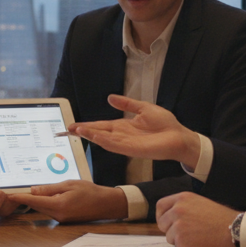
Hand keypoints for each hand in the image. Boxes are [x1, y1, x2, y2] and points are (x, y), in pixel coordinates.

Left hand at [4, 180, 128, 222]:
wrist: (107, 204)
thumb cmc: (91, 192)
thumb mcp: (70, 184)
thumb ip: (50, 188)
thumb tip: (34, 190)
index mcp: (58, 205)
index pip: (34, 201)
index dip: (20, 197)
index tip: (9, 195)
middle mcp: (58, 215)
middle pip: (36, 206)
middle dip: (25, 199)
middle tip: (13, 192)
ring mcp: (61, 219)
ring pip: (42, 208)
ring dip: (36, 201)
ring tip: (27, 192)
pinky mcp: (64, 219)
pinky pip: (50, 210)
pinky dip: (45, 204)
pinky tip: (46, 196)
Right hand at [69, 95, 201, 167]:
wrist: (179, 136)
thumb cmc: (165, 124)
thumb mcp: (143, 108)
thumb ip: (126, 104)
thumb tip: (110, 97)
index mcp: (123, 126)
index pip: (101, 125)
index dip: (87, 125)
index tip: (73, 125)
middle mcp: (121, 135)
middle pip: (98, 133)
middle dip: (83, 131)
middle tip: (66, 129)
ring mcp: (125, 143)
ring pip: (103, 139)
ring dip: (90, 135)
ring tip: (76, 130)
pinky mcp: (132, 149)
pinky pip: (114, 144)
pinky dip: (103, 140)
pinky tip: (94, 136)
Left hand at [154, 192, 238, 246]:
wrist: (234, 230)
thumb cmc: (222, 218)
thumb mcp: (200, 203)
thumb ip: (184, 207)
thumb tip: (171, 217)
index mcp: (183, 198)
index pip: (160, 206)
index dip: (162, 216)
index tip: (166, 222)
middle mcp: (178, 210)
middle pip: (162, 223)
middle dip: (170, 230)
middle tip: (185, 233)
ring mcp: (179, 225)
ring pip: (169, 237)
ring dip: (180, 240)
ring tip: (197, 237)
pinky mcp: (182, 240)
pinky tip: (199, 243)